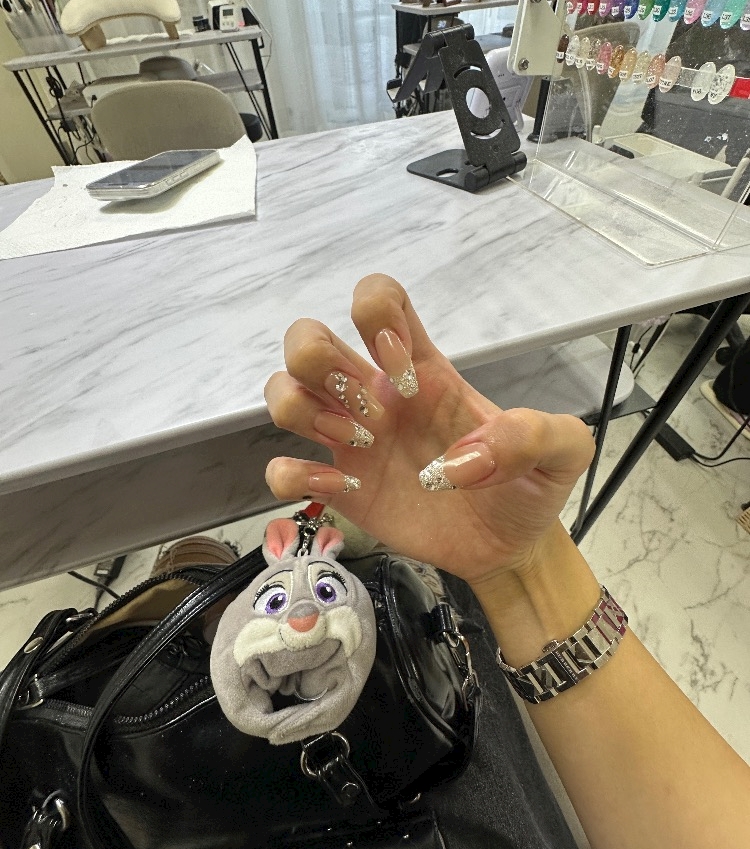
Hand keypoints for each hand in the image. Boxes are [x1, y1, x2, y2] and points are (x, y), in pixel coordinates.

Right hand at [264, 275, 593, 594]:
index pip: (379, 300)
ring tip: (354, 444)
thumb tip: (465, 459)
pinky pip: (282, 468)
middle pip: (308, 338)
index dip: (376, 314)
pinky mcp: (339, 489)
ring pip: (282, 392)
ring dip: (304, 411)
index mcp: (424, 369)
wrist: (509, 548)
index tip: (401, 365)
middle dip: (317, 359)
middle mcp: (377, 394)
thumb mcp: (563, 452)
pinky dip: (295, 474)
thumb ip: (536, 434)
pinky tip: (341, 490)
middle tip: (369, 410)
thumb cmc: (527, 487)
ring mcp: (351, 440)